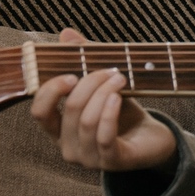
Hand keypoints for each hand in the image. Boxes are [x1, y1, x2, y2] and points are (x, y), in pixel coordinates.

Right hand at [30, 28, 178, 171]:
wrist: (155, 140)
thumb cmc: (125, 114)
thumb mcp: (104, 87)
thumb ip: (84, 62)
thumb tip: (66, 34)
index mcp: (60, 130)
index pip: (39, 112)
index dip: (50, 91)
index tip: (71, 74)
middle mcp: (69, 147)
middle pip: (70, 110)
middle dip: (91, 84)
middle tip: (110, 70)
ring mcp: (89, 158)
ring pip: (87, 121)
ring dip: (104, 94)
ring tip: (120, 78)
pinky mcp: (112, 162)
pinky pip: (104, 136)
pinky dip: (110, 113)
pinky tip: (118, 97)